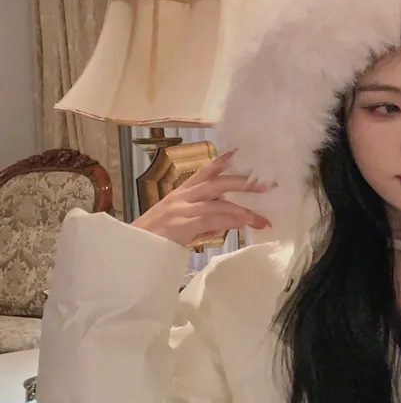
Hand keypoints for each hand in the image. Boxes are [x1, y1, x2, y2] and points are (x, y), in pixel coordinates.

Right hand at [131, 150, 273, 247]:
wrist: (132, 250)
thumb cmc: (155, 238)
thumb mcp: (181, 225)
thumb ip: (204, 222)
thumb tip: (224, 225)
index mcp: (181, 194)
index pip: (204, 172)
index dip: (222, 161)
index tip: (239, 153)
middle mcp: (183, 197)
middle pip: (217, 183)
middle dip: (243, 183)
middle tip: (267, 185)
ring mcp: (182, 209)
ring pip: (219, 203)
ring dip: (243, 211)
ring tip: (262, 219)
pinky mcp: (182, 224)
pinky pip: (212, 219)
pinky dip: (230, 221)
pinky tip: (243, 224)